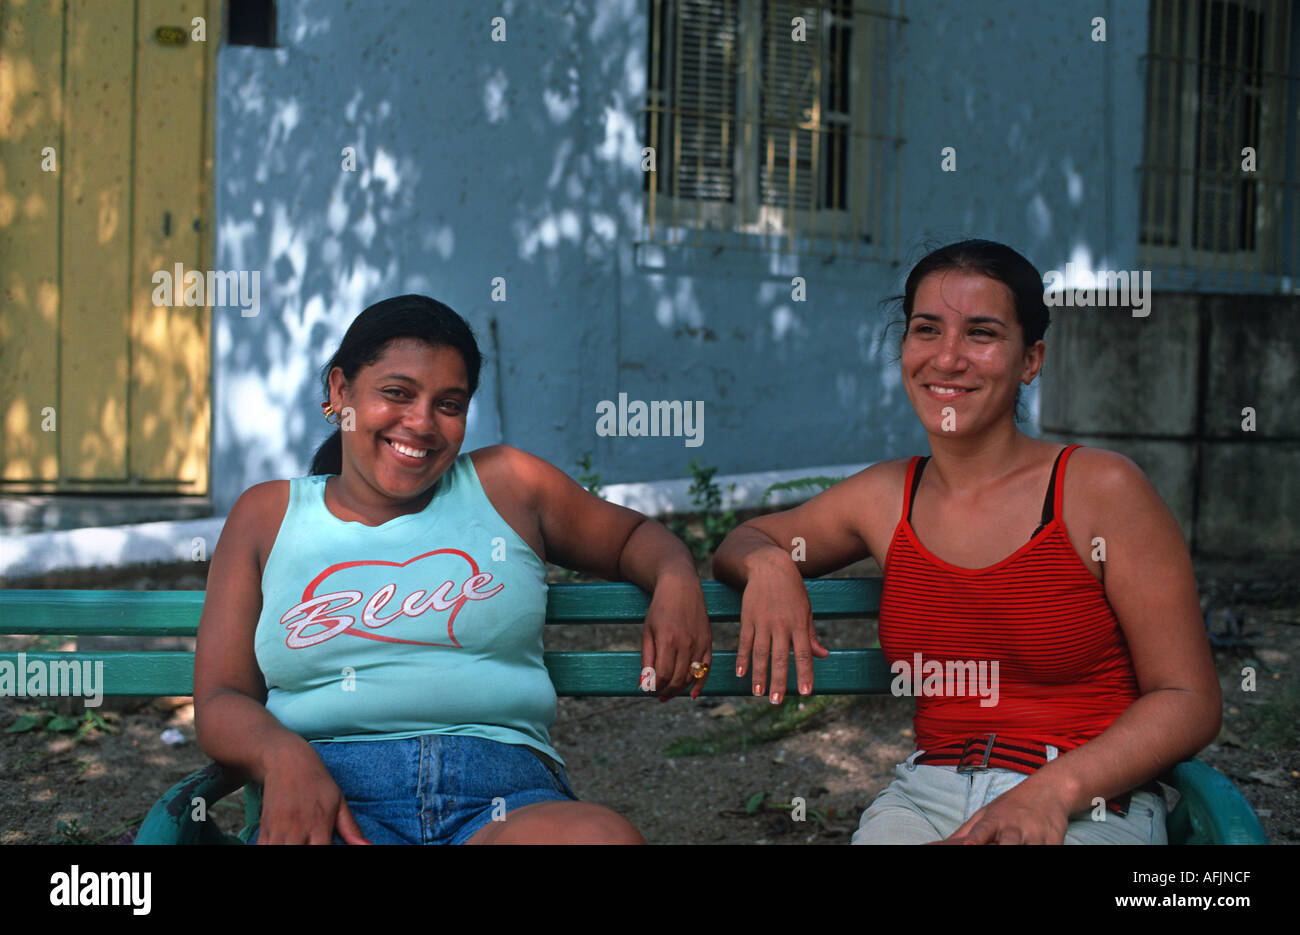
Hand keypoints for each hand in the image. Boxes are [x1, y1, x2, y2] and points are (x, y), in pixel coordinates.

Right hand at [257, 736, 370, 844]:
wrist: (287, 761)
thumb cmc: (317, 782)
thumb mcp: (338, 801)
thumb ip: (351, 829)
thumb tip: (367, 846)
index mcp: (319, 825)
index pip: (321, 852)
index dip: (324, 854)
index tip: (325, 848)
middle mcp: (297, 830)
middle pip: (296, 853)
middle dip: (303, 853)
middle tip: (311, 843)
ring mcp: (278, 830)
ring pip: (278, 852)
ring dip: (287, 850)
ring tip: (297, 842)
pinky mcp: (264, 829)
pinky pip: (263, 848)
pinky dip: (270, 849)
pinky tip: (284, 843)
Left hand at [640, 572, 711, 699]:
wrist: (681, 587)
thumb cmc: (660, 609)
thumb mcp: (648, 632)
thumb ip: (646, 658)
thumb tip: (643, 684)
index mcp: (668, 640)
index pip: (662, 676)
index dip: (654, 687)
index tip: (648, 690)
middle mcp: (686, 644)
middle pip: (677, 680)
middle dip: (665, 691)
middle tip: (656, 695)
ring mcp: (699, 643)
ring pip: (691, 677)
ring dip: (679, 690)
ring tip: (668, 693)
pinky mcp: (708, 642)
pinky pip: (707, 669)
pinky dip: (700, 684)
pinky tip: (692, 694)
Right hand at [735, 555, 828, 703]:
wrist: (769, 565)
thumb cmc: (792, 589)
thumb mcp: (806, 609)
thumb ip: (812, 634)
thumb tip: (823, 656)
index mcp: (799, 624)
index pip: (803, 654)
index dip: (804, 673)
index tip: (805, 692)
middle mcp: (781, 625)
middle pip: (780, 658)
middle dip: (778, 681)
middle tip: (776, 701)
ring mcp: (763, 622)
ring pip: (761, 653)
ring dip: (759, 675)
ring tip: (758, 694)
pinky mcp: (748, 618)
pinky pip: (745, 642)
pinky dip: (743, 658)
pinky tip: (741, 673)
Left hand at [943, 779, 1070, 844]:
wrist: (1049, 790)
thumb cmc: (1011, 806)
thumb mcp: (986, 813)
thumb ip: (966, 832)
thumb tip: (940, 844)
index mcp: (995, 819)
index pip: (982, 831)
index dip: (975, 840)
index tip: (969, 846)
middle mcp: (1015, 827)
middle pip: (1008, 844)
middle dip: (1005, 848)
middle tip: (999, 848)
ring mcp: (1036, 835)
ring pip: (1030, 849)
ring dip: (1024, 850)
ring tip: (1018, 848)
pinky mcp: (1054, 841)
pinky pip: (1049, 851)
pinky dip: (1042, 850)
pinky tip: (1036, 848)